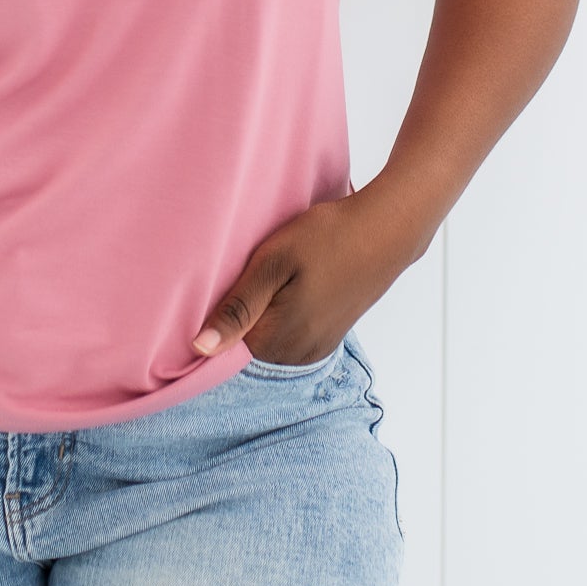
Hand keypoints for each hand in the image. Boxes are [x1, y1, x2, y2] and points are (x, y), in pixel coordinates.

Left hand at [191, 190, 401, 365]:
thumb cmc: (328, 238)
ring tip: (274, 274)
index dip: (216, 312)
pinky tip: (291, 283)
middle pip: (247, 341)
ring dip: (263, 311)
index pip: (224, 344)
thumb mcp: (273, 263)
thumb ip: (237, 308)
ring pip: (269, 336)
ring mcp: (316, 348)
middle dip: (241, 312)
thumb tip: (200, 348)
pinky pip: (290, 333)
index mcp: (277, 341)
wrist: (386, 229)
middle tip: (250, 270)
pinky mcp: (329, 336)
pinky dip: (283, 313)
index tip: (226, 280)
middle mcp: (296, 355)